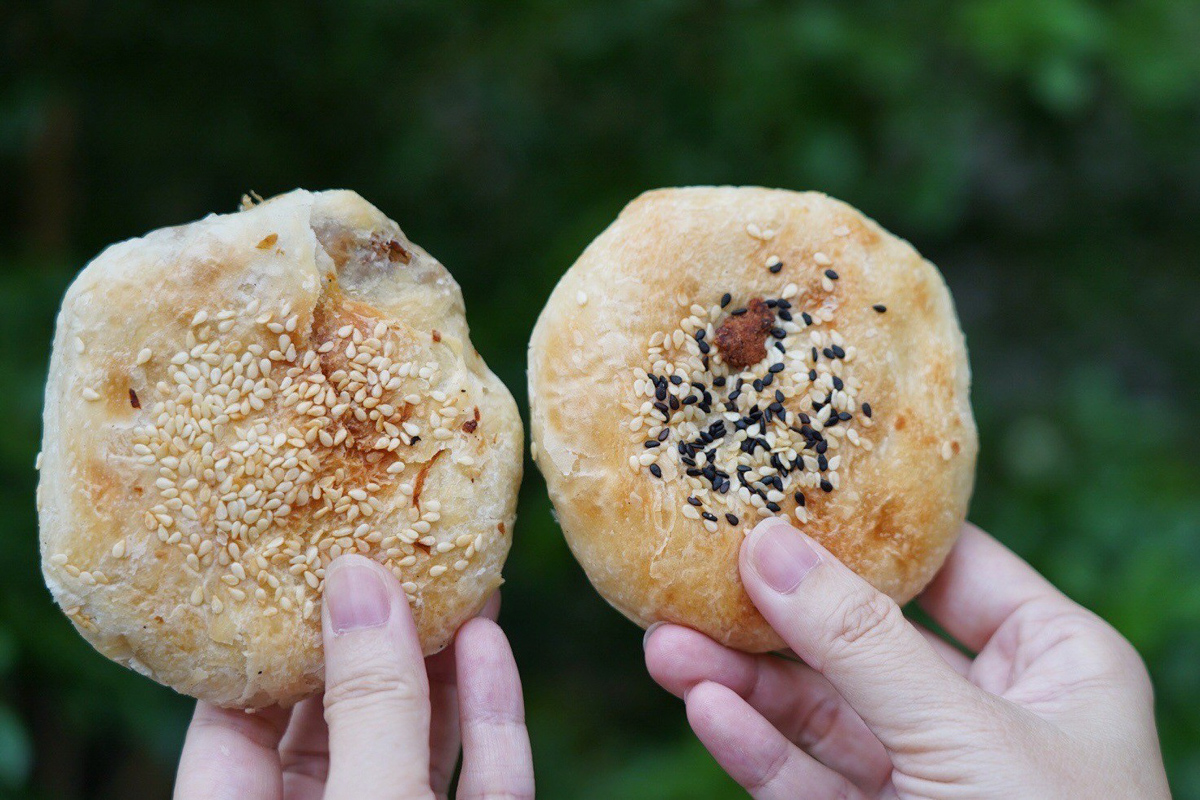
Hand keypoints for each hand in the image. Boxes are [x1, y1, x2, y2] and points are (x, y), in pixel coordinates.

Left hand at [174, 554, 533, 799]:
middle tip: (400, 552)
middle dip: (379, 635)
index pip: (235, 715)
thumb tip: (359, 580)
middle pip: (342, 716)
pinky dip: (489, 715)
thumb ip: (369, 704)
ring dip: (445, 662)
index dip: (273, 632)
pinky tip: (490, 646)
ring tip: (459, 579)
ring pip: (420, 739)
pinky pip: (482, 778)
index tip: (308, 556)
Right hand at [645, 520, 1170, 798]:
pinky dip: (755, 747)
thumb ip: (860, 643)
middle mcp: (990, 711)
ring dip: (742, 682)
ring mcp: (931, 775)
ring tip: (665, 646)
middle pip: (863, 638)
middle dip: (774, 615)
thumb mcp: (964, 734)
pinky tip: (706, 709)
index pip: (946, 564)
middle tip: (695, 575)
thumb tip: (768, 545)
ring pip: (820, 713)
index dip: (864, 528)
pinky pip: (806, 779)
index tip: (781, 489)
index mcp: (1052, 663)